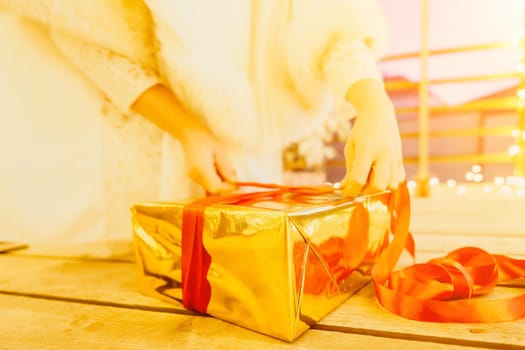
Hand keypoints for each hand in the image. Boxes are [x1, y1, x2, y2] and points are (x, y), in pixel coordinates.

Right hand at [131, 84, 237, 193]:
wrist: (189, 134)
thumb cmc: (206, 139)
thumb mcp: (220, 151)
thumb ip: (226, 168)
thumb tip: (235, 182)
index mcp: (201, 168)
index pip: (216, 187)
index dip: (228, 188)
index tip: (238, 183)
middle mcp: (195, 175)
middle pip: (212, 190)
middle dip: (226, 187)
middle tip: (234, 176)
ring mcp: (192, 177)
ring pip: (209, 188)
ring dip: (221, 184)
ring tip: (226, 171)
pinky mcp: (193, 176)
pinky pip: (206, 184)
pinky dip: (215, 181)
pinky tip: (219, 172)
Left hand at [341, 81, 404, 195]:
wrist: (379, 114)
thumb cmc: (361, 132)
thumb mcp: (351, 148)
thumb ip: (349, 170)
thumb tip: (346, 189)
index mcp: (367, 149)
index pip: (358, 179)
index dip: (350, 190)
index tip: (345, 190)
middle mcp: (384, 154)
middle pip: (378, 186)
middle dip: (365, 191)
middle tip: (358, 184)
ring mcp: (395, 157)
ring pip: (390, 186)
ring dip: (378, 188)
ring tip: (369, 178)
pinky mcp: (401, 160)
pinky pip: (398, 180)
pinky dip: (388, 183)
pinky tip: (379, 174)